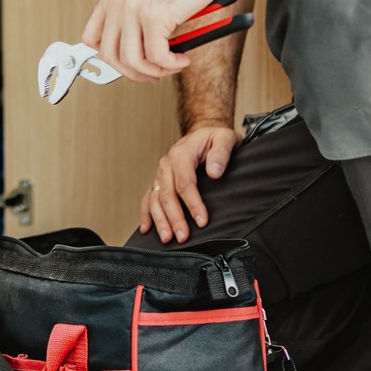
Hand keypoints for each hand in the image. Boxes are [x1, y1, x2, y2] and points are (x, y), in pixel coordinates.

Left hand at [81, 0, 235, 81]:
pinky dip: (171, 65)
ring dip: (153, 71)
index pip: (91, 37)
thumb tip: (143, 50)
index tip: (128, 64)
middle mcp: (119, 0)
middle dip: (132, 72)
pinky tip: (183, 60)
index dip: (109, 57)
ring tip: (171, 67)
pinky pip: (157, 57)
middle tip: (153, 74)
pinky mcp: (156, 15)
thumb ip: (140, 13)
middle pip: (109, 55)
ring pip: (131, 61)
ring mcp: (135, 8)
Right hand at [142, 123, 240, 242]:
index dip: (193, 204)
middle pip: (167, 195)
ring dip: (159, 220)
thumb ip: (221, 153)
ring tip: (167, 238)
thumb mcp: (225, 138)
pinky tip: (146, 229)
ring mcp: (160, 174)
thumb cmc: (215, 138)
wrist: (203, 132)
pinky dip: (145, 214)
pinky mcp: (159, 182)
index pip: (185, 183)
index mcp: (181, 154)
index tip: (202, 221)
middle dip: (174, 217)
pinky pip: (147, 198)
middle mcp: (166, 165)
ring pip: (155, 199)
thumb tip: (214, 172)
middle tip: (183, 237)